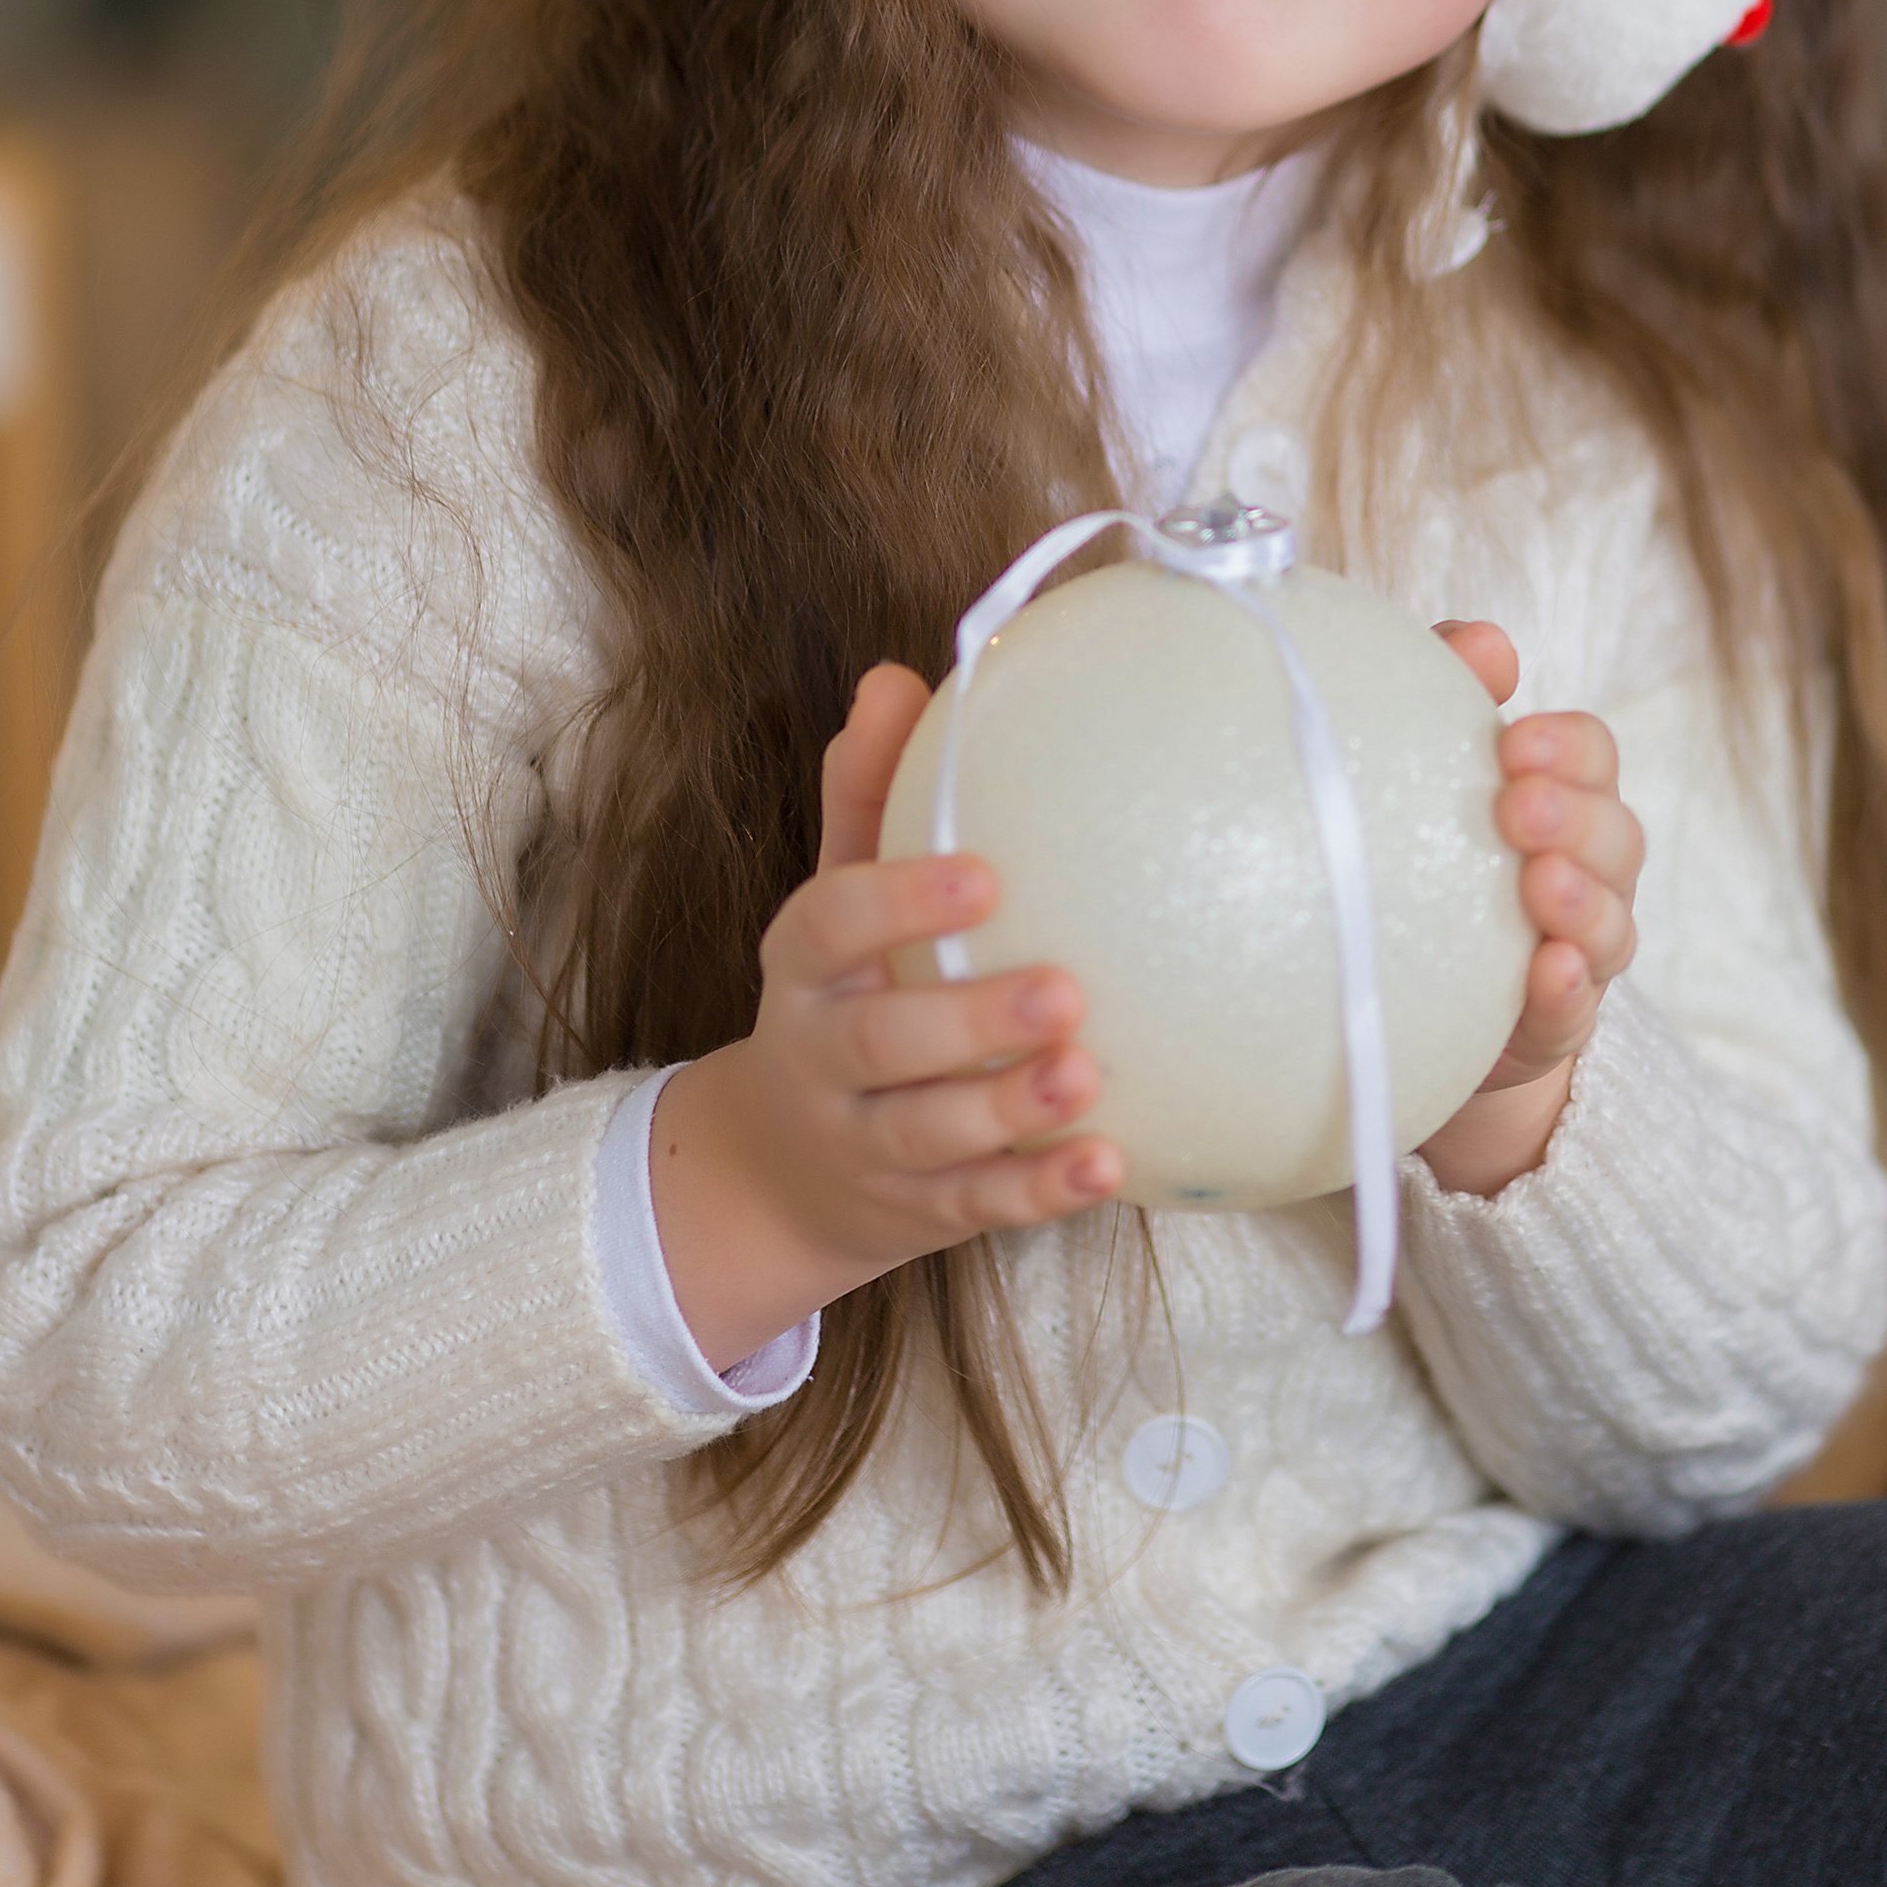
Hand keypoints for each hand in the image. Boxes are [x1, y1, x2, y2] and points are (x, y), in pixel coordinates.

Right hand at [648, 665, 1123, 1371]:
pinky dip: (1041, 1193)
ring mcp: (867, 1143)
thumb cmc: (843, 990)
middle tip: (1064, 991)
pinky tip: (1107, 1162)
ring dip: (1010, 1111)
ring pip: (931, 1135)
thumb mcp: (836, 899)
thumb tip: (896, 676)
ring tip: (1087, 1075)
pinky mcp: (918, 1211)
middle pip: (885, 1041)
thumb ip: (868, 795)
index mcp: (802, 967)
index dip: (899, 901)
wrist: (779, 1169)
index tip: (985, 875)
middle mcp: (823, 1056)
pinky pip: (979, 1206)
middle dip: (970, 1021)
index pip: (830, 925)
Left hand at [1413, 623, 1641, 1200]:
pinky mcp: (1557, 1022)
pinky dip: (1567, 988)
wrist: (1422, 992)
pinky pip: (1576, 1009)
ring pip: (1612, 922)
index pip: (1594, 755)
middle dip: (1575, 816)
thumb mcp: (1432, 762)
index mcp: (1567, 795)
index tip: (1512, 740)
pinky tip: (1549, 970)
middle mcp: (1592, 869)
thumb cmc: (1431, 849)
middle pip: (1617, 834)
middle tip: (1516, 806)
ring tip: (1539, 884)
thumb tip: (1484, 640)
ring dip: (1580, 900)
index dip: (1566, 746)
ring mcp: (1583, 950)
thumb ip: (1451, 687)